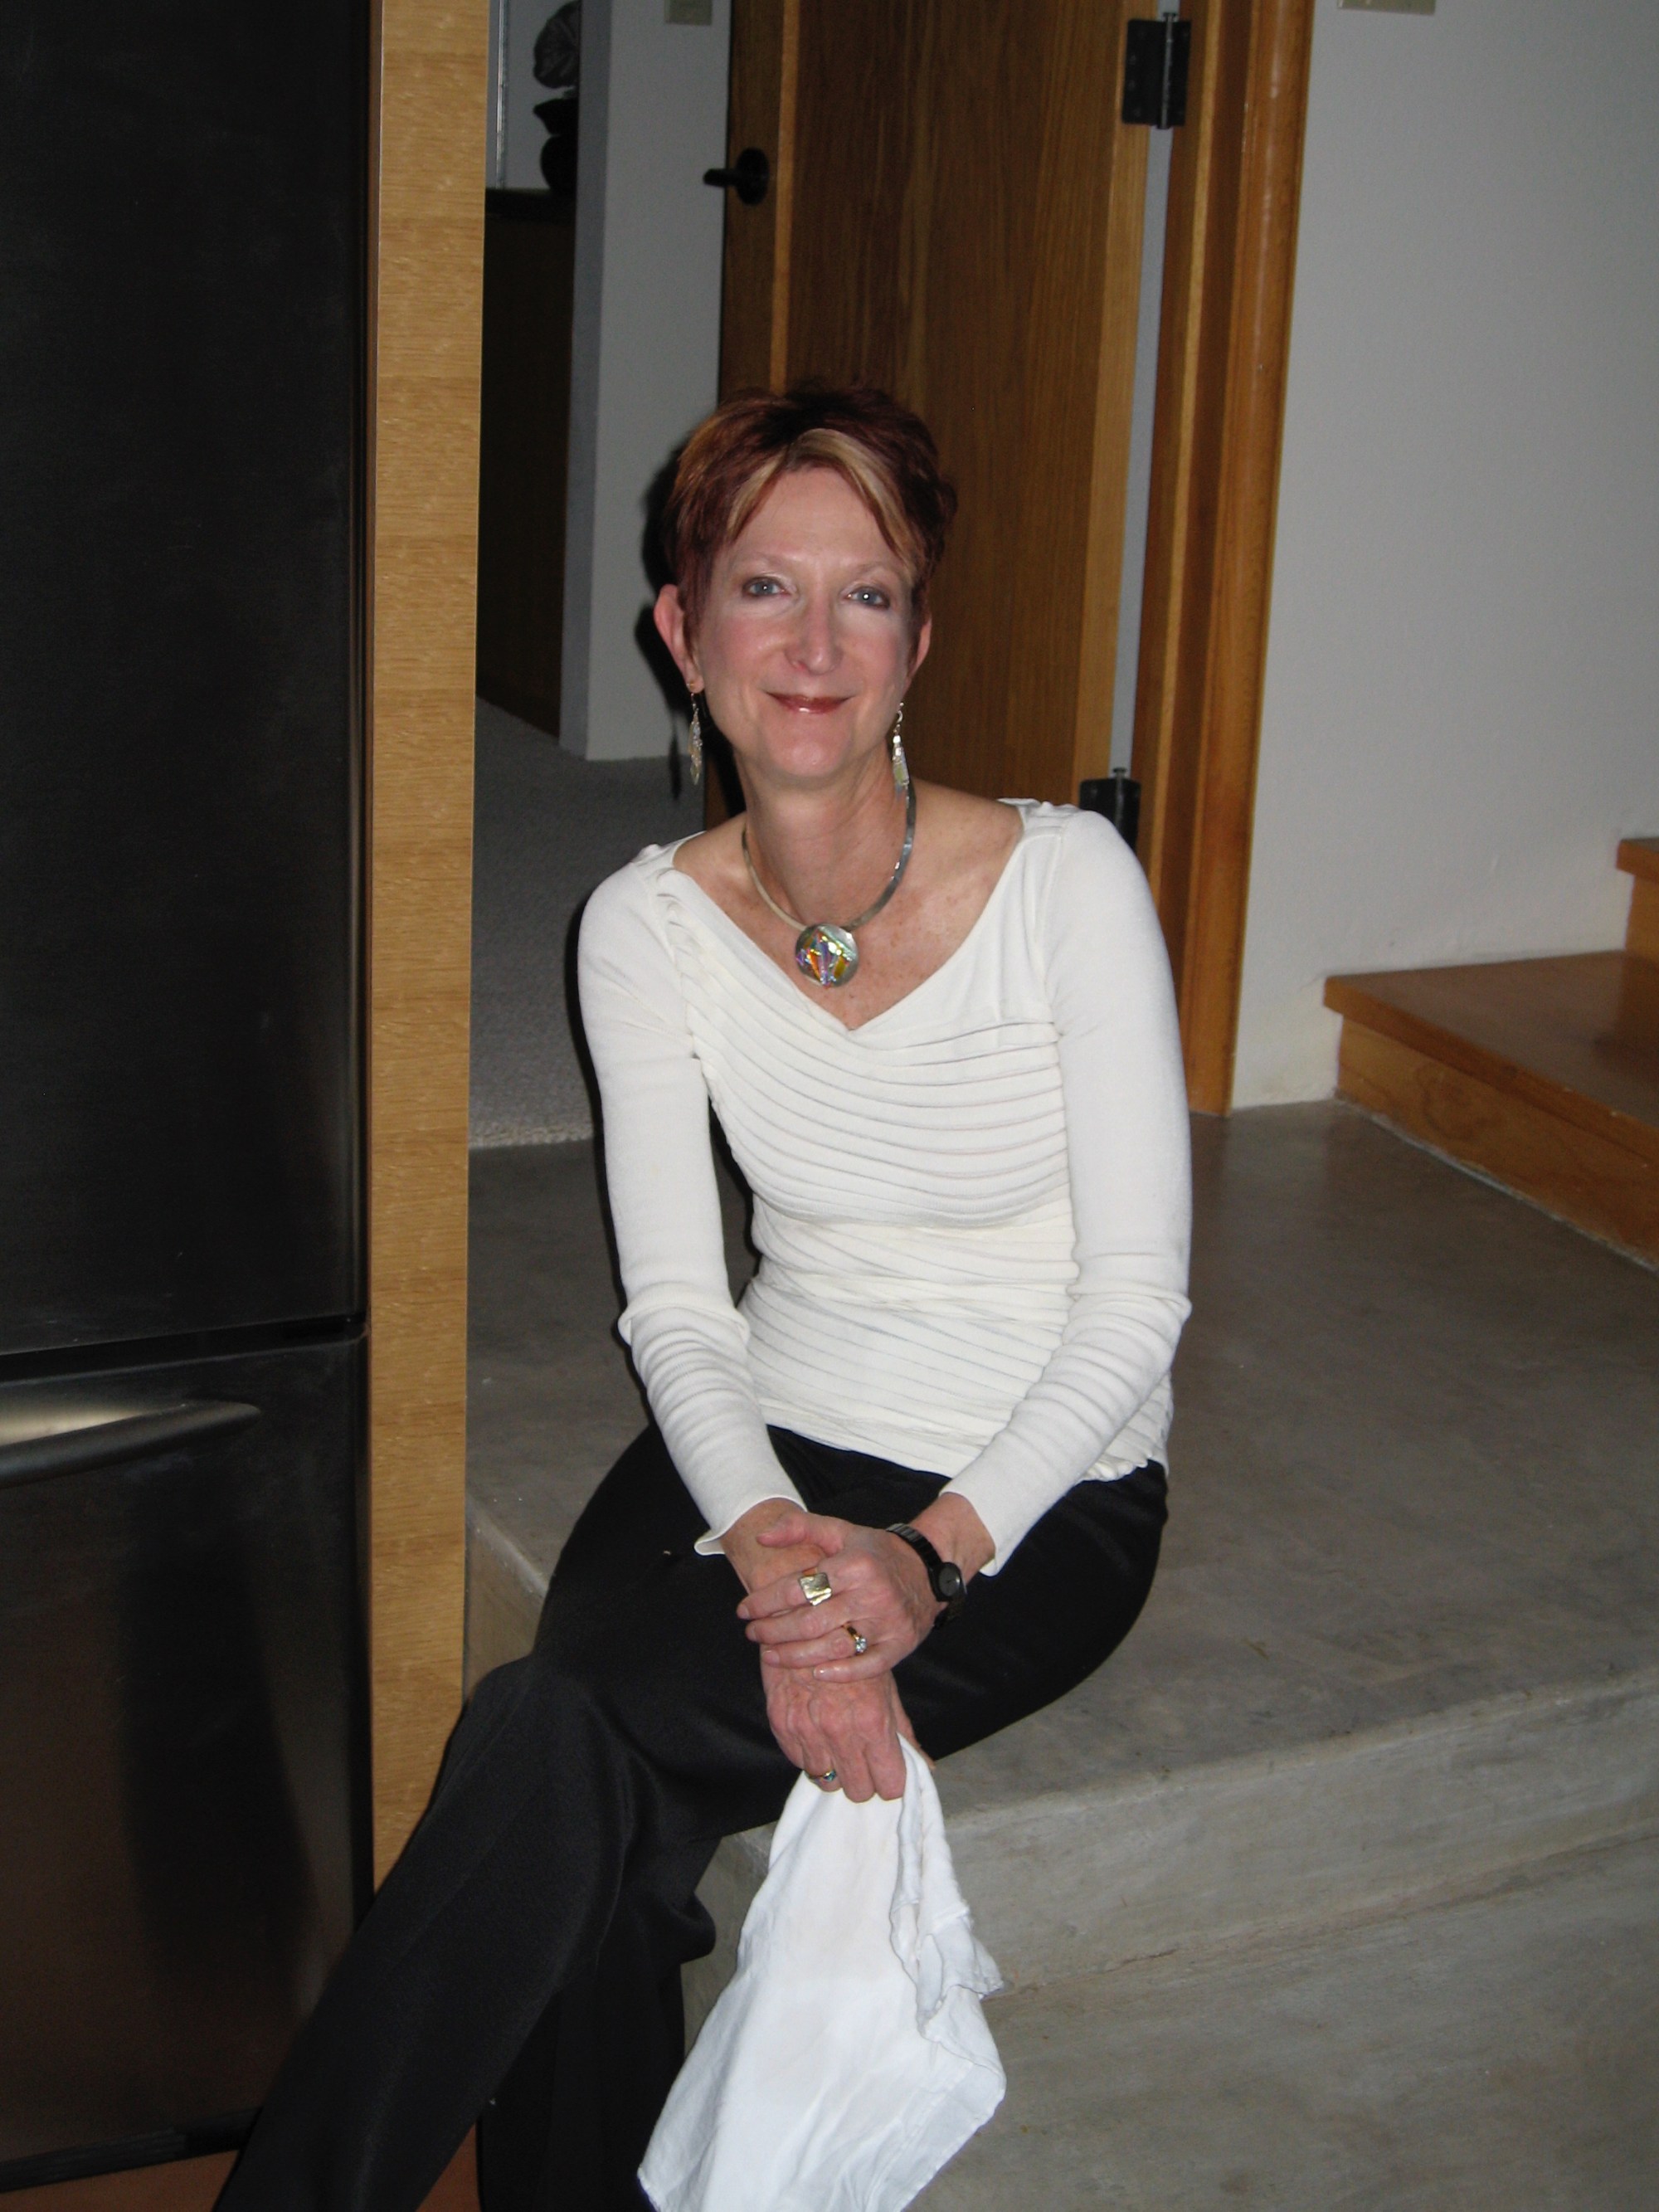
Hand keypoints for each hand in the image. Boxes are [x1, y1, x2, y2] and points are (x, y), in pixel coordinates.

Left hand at [737, 1495, 992, 1681]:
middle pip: (809, 1621)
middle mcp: (870, 1594)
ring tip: (769, 1654)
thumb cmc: (875, 1552)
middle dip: (773, 1631)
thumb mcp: (840, 1531)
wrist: (927, 1571)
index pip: (798, 1587)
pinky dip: (838, 1673)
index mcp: (854, 1564)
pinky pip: (864, 1667)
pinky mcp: (897, 1646)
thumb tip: (761, 1537)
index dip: (765, 1601)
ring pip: (830, 1647)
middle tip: (752, 1633)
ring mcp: (885, 1623)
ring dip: (794, 1656)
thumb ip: (799, 1527)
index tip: (744, 1610)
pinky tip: (814, 1674)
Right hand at [762, 1664, 922, 1802]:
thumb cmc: (853, 1651)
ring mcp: (809, 1731)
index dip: (890, 1781)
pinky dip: (810, 1755)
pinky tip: (817, 1733)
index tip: (886, 1773)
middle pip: (858, 1792)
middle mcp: (841, 1732)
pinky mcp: (783, 1725)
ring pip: (826, 1782)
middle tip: (862, 1762)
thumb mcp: (886, 1686)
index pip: (889, 1785)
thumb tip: (927, 1766)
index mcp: (873, 1722)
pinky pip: (800, 1762)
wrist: (806, 1619)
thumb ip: (903, 1730)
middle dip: (863, 1781)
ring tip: (837, 1745)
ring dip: (834, 1769)